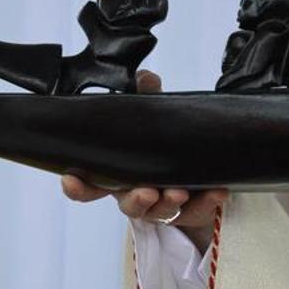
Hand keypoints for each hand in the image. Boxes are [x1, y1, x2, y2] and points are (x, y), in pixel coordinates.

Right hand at [60, 70, 228, 250]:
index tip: (71, 179)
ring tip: (179, 192)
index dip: (78, 186)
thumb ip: (148, 98)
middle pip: (127, 204)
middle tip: (147, 191)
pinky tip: (216, 192)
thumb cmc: (162, 144)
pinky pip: (198, 210)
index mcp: (120, 173)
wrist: (196, 170)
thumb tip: (146, 77)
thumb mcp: (154, 118)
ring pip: (160, 211)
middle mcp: (137, 193)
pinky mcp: (191, 210)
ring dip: (168, 203)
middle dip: (136, 200)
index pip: (91, 184)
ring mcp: (163, 205)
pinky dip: (206, 202)